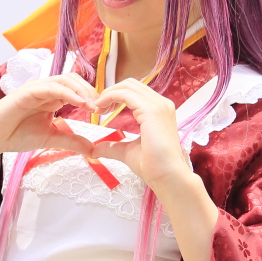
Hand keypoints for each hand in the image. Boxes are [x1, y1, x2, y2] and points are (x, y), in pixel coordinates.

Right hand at [0, 73, 97, 185]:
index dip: (93, 97)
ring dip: (82, 91)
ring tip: (94, 105)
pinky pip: (52, 87)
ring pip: (65, 80)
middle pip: (75, 80)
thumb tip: (92, 149)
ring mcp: (37, 88)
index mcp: (53, 97)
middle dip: (91, 91)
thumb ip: (70, 141)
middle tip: (103, 107)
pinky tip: (79, 103)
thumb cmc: (16, 134)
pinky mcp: (27, 91)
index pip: (78, 89)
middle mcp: (46, 89)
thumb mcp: (50, 138)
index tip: (106, 111)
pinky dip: (68, 92)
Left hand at [89, 78, 188, 196]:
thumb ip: (112, 146)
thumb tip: (95, 149)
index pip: (135, 92)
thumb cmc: (153, 166)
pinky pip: (125, 94)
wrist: (166, 176)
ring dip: (109, 93)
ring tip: (98, 107)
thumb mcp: (127, 151)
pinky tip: (101, 108)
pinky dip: (110, 97)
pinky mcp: (151, 110)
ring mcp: (158, 105)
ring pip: (128, 86)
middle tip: (98, 107)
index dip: (116, 95)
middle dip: (111, 91)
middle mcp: (161, 104)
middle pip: (131, 84)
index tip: (102, 109)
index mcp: (159, 110)